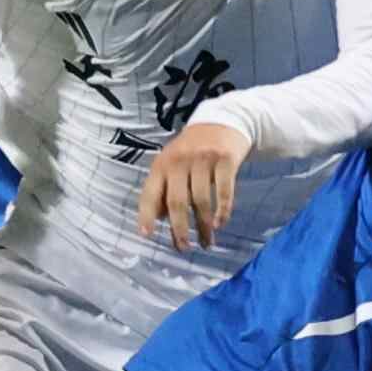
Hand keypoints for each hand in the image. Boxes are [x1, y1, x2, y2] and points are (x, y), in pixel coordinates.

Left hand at [137, 119, 253, 250]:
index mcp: (162, 164)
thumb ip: (164, 189)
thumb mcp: (172, 165)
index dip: (146, 215)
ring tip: (206, 242)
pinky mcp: (225, 159)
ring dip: (203, 226)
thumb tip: (158, 218)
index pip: (150, 193)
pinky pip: (224, 191)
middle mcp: (179, 161)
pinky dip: (222, 211)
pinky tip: (220, 224)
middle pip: (177, 201)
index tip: (146, 236)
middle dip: (180, 229)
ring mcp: (203, 159)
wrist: (222, 122)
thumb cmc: (193, 151)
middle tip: (184, 248)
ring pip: (201, 200)